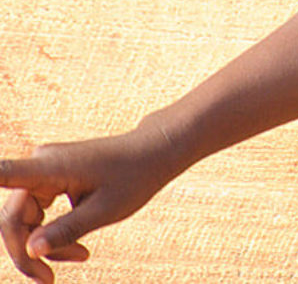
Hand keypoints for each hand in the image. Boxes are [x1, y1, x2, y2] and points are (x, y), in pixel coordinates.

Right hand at [0, 127, 176, 281]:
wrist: (155, 153)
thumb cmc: (135, 177)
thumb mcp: (105, 210)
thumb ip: (66, 230)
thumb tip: (31, 250)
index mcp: (49, 168)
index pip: (1, 173)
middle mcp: (40, 166)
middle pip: (12, 219)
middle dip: (27, 253)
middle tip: (49, 282)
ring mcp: (44, 172)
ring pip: (25, 220)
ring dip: (45, 245)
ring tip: (80, 258)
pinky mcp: (51, 178)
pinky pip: (38, 214)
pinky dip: (52, 234)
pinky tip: (78, 250)